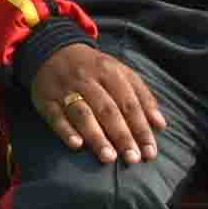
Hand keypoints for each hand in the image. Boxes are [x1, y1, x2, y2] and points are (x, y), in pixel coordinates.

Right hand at [27, 39, 163, 166]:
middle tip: (133, 159)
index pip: (129, 103)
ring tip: (109, 157)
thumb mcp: (121, 72)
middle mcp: (87, 80)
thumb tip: (160, 124)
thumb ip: (142, 96)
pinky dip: (66, 131)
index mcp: (109, 72)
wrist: (52, 49)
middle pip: (107, 110)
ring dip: (96, 136)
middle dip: (122, 136)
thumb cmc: (94, 68)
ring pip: (83, 114)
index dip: (141, 128)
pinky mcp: (46, 100)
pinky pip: (56, 116)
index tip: (150, 152)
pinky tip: (76, 145)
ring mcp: (65, 90)